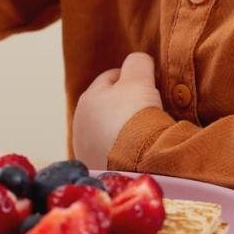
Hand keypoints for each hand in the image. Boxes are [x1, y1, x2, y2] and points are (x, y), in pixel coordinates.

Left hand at [72, 52, 163, 168]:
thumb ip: (137, 63)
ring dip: (125, 130)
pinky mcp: (97, 171)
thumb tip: (139, 61)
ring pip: (110, 131)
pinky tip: (140, 153)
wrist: (134, 165)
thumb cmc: (134, 116)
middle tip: (151, 110)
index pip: (112, 78)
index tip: (152, 86)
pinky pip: (114, 153)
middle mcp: (80, 123)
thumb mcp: (139, 79)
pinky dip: (125, 151)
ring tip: (147, 134)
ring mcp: (86, 150)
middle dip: (127, 105)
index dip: (134, 78)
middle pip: (109, 105)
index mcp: (88, 97)